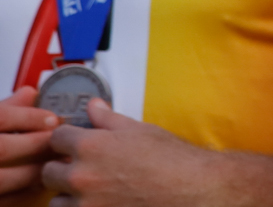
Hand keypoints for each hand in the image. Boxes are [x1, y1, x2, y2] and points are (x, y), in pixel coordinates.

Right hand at [0, 85, 57, 198]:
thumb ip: (8, 108)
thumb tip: (31, 93)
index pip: (0, 117)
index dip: (27, 117)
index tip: (52, 119)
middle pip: (3, 148)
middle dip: (36, 144)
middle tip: (63, 142)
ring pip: (3, 178)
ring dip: (35, 170)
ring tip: (60, 161)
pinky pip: (6, 200)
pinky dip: (26, 192)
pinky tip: (43, 183)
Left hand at [43, 103, 214, 206]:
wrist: (192, 188)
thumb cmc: (171, 158)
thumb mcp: (140, 130)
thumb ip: (109, 119)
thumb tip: (94, 106)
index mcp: (92, 146)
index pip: (56, 138)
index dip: (66, 139)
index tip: (75, 143)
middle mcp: (82, 175)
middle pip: (49, 171)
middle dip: (62, 168)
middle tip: (83, 169)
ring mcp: (85, 203)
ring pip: (56, 200)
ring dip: (68, 195)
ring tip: (92, 191)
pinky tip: (100, 201)